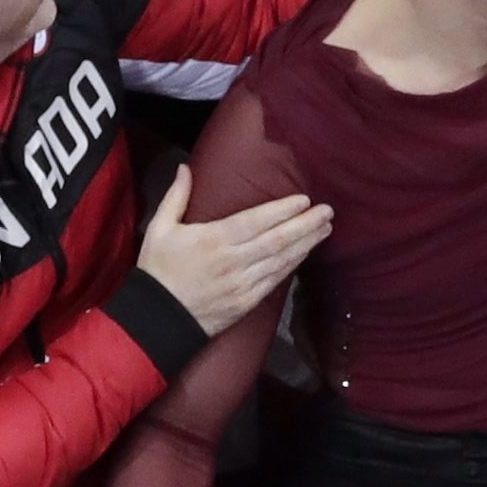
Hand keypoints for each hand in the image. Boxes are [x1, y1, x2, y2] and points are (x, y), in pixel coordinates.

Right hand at [135, 167, 331, 334]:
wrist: (158, 319)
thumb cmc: (158, 270)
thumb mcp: (160, 229)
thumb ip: (176, 196)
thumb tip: (186, 167)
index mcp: (214, 239)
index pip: (256, 221)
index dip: (283, 210)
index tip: (304, 200)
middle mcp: (233, 261)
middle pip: (277, 240)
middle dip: (306, 225)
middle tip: (328, 212)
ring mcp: (243, 284)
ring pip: (282, 260)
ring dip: (306, 244)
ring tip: (325, 229)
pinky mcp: (247, 302)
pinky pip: (276, 280)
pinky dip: (293, 265)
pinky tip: (305, 254)